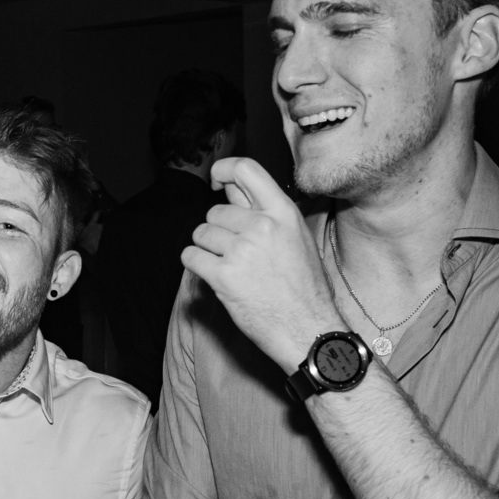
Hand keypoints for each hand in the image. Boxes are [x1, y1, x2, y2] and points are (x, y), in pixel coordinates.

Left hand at [184, 157, 344, 371]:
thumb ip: (263, 211)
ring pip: (201, 234)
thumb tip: (229, 188)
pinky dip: (196, 266)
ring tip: (231, 269)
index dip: (223, 169)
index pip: (245, 169)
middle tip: (236, 255)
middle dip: (218, 231)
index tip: (215, 181)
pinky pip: (191, 257)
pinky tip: (215, 277)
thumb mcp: (295, 238)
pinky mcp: (223, 275)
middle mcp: (262, 226)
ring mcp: (241, 250)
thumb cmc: (303, 287)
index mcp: (283, 212)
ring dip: (207, 250)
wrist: (307, 329)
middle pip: (215, 211)